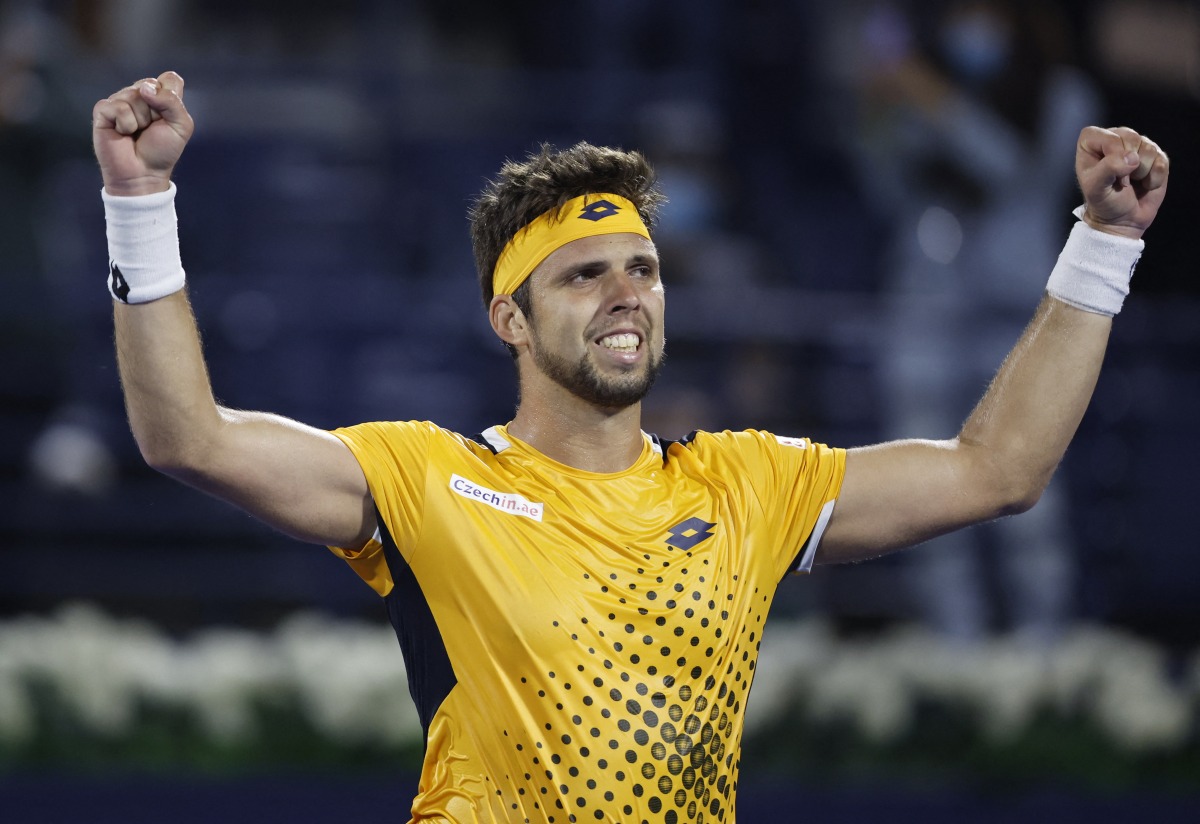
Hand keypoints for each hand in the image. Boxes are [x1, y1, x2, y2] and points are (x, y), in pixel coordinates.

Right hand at [93, 71, 193, 196]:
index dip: (171, 96)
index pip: (169, 79)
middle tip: (151, 128)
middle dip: (156, 111)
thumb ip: (172, 102)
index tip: (168, 117)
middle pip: (150, 84)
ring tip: (137, 132)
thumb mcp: (181, 126)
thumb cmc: (162, 151)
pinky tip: (123, 133)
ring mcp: (120, 100)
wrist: (143, 173)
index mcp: (160, 95)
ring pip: (133, 95)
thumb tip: (145, 89)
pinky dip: (125, 124)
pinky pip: (118, 107)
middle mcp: (139, 94)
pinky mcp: (103, 110)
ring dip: (141, 120)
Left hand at [1075, 126, 1168, 239]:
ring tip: (1130, 182)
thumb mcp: (1096, 188)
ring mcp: (1137, 145)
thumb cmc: (1103, 202)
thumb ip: (1108, 168)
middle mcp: (1115, 137)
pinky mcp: (1156, 156)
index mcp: (1092, 141)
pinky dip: (1154, 178)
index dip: (1114, 157)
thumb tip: (1133, 158)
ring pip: (1149, 148)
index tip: (1109, 176)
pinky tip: (1144, 183)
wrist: (1122, 219)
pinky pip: (1162, 161)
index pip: (1110, 137)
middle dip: (1128, 166)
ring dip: (1141, 172)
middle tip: (1120, 181)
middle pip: (1132, 138)